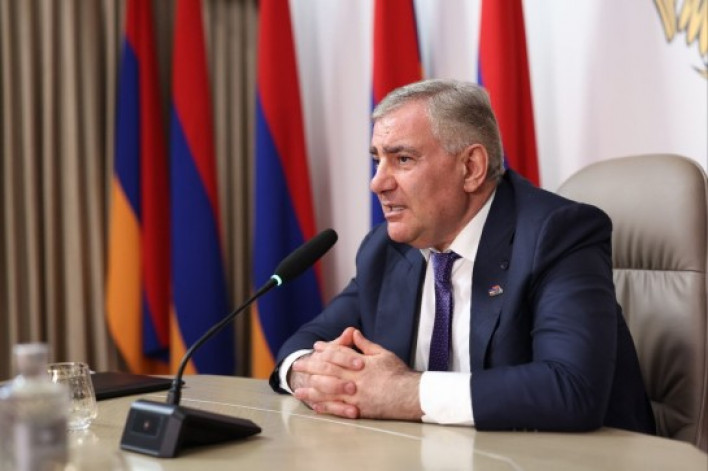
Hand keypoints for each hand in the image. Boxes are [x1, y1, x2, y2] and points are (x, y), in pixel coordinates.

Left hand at [295, 329, 422, 420]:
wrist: (411, 395)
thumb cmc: (399, 374)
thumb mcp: (383, 354)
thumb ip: (366, 345)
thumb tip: (353, 333)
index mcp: (361, 363)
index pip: (339, 353)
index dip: (326, 349)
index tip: (315, 347)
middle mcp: (355, 379)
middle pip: (328, 371)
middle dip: (311, 367)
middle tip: (297, 365)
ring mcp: (356, 395)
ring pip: (328, 391)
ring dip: (311, 390)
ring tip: (297, 390)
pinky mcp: (359, 409)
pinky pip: (338, 408)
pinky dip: (325, 407)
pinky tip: (314, 406)